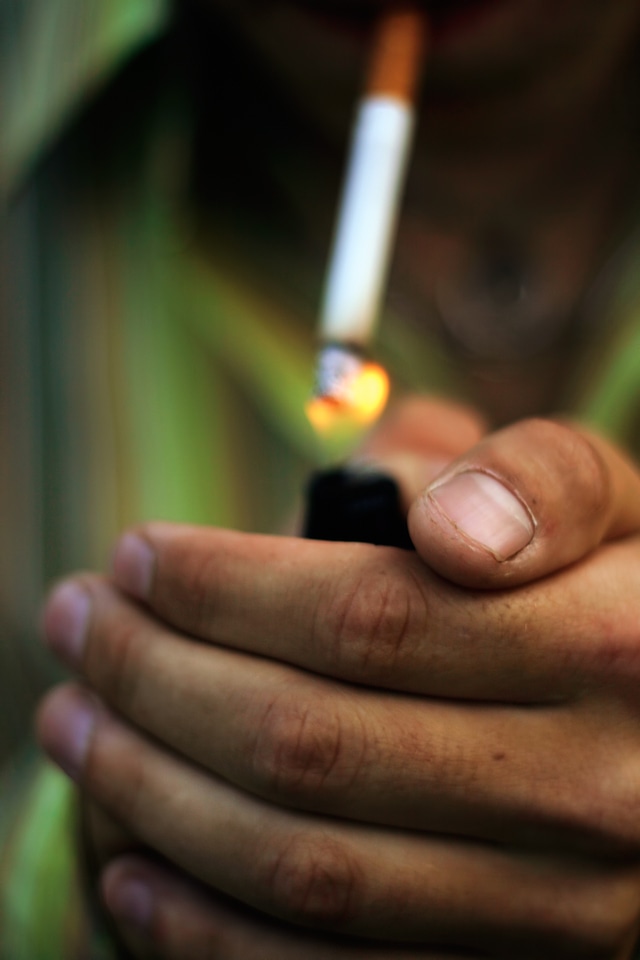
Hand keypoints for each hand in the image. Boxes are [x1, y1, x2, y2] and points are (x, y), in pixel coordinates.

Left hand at [38, 404, 639, 957]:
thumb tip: (429, 514)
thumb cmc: (618, 591)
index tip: (137, 555)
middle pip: (314, 745)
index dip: (225, 589)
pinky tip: (131, 867)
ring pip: (306, 868)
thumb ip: (532, 478)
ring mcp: (561, 909)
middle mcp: (599, 790)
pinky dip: (208, 935)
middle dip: (155, 677)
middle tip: (76, 622)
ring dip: (152, 794)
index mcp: (617, 643)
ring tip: (72, 722)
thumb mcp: (607, 506)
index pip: (372, 617)